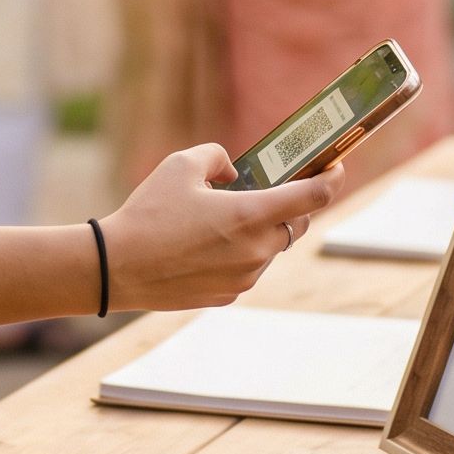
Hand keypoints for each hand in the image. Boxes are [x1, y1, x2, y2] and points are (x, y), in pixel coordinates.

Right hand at [99, 146, 343, 313]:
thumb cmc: (148, 213)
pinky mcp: (228, 295)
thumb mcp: (181, 165)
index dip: (331, 180)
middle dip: (292, 205)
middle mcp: (255, 250)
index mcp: (250, 214)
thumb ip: (217, 158)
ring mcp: (244, 277)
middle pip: (295, 224)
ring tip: (226, 217)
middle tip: (276, 189)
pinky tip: (208, 244)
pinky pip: (247, 269)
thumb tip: (234, 173)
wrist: (117, 267)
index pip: (312, 197)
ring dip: (261, 230)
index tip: (336, 169)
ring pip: (269, 248)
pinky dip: (240, 253)